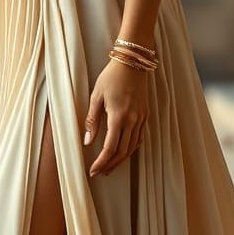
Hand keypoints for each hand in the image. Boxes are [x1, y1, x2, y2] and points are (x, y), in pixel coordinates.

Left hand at [83, 56, 149, 176]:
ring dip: (121, 159)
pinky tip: (124, 151)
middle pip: (122, 152)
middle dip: (110, 165)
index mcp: (119, 117)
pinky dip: (131, 148)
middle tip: (100, 171)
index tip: (93, 170)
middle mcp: (132, 120)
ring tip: (110, 165)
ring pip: (132, 147)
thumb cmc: (111, 77)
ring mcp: (141, 118)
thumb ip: (92, 120)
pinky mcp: (145, 115)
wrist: (132, 63)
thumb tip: (88, 141)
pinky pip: (139, 138)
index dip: (101, 162)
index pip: (110, 148)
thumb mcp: (96, 96)